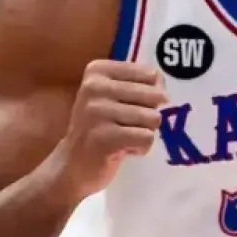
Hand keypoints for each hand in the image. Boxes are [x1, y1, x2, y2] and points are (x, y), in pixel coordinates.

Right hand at [51, 60, 167, 200]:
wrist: (72, 165)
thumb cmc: (99, 126)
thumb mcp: (113, 96)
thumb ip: (140, 86)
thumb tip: (164, 92)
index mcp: (98, 71)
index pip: (151, 75)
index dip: (153, 93)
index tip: (134, 105)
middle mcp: (94, 87)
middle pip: (154, 96)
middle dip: (149, 115)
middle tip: (128, 125)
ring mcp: (97, 112)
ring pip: (152, 118)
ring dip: (144, 132)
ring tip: (124, 137)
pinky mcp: (104, 138)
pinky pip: (146, 138)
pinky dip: (141, 148)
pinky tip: (123, 149)